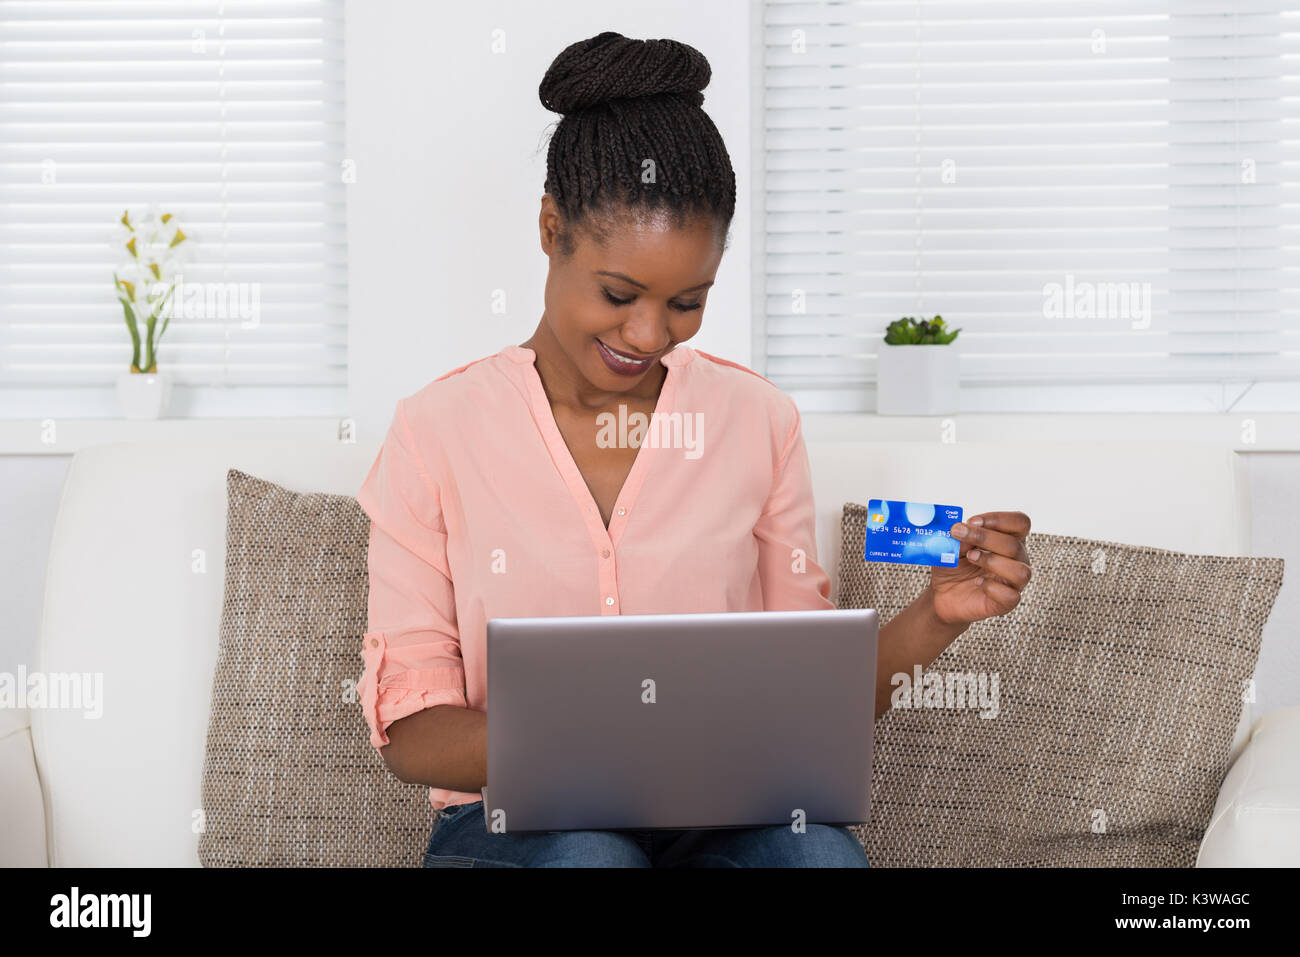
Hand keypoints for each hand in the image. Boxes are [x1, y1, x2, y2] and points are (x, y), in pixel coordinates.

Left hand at [930, 511, 1031, 626]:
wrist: (941, 593)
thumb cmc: (952, 565)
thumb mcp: (952, 545)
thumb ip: (960, 536)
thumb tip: (964, 530)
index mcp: (1009, 539)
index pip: (1020, 523)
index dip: (999, 519)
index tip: (973, 521)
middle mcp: (1017, 559)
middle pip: (1015, 545)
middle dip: (984, 537)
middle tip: (958, 533)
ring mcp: (1013, 582)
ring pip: (1021, 571)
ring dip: (992, 561)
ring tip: (971, 558)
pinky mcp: (1006, 603)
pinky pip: (1011, 596)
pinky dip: (992, 587)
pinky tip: (978, 582)